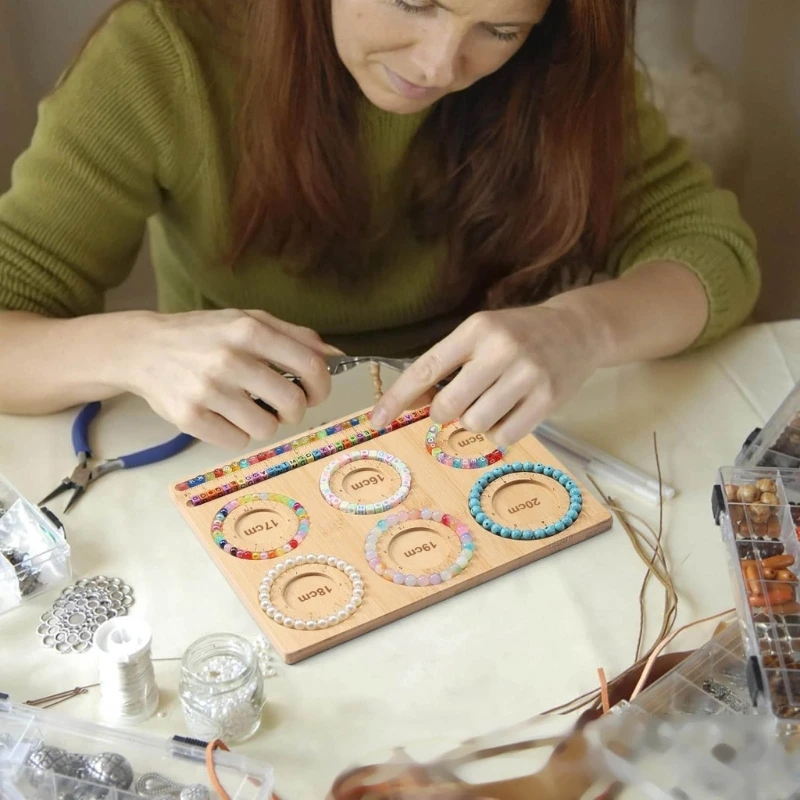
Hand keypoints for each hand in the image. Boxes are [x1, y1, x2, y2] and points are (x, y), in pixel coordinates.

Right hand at [122, 309, 340, 447]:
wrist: (142, 348)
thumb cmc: (204, 335)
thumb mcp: (248, 320)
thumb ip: (295, 336)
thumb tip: (338, 356)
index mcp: (250, 330)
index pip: (310, 365)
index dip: (322, 386)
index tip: (315, 392)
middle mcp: (230, 359)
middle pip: (292, 403)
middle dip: (295, 410)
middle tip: (283, 405)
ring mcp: (208, 390)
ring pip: (266, 428)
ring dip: (264, 423)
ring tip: (248, 408)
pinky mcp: (189, 417)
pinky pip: (236, 441)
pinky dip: (236, 433)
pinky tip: (224, 415)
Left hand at [371, 305, 598, 446]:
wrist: (578, 330)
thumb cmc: (519, 335)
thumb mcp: (481, 336)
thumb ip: (448, 366)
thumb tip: (413, 403)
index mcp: (476, 329)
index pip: (427, 368)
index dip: (398, 397)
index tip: (377, 419)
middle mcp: (501, 350)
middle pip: (449, 406)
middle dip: (444, 413)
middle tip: (459, 404)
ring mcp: (527, 375)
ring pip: (475, 424)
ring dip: (474, 422)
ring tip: (491, 403)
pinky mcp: (547, 400)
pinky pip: (504, 436)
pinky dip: (499, 433)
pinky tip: (510, 413)